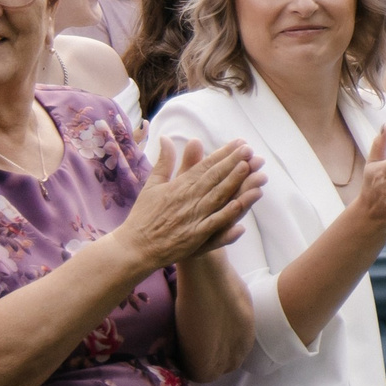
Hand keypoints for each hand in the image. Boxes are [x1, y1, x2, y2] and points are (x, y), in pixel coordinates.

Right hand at [124, 138, 265, 265]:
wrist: (135, 247)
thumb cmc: (144, 216)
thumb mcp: (152, 185)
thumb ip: (164, 162)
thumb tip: (166, 137)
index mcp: (178, 186)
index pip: (204, 166)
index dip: (223, 154)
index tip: (239, 143)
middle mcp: (187, 199)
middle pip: (214, 178)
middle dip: (233, 162)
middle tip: (249, 149)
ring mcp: (192, 218)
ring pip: (217, 197)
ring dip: (234, 182)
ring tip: (249, 168)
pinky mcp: (194, 236)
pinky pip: (213, 223)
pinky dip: (226, 214)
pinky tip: (240, 204)